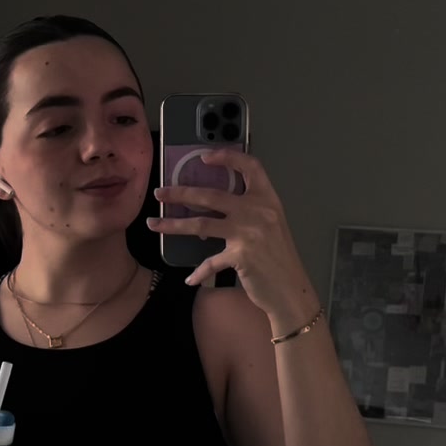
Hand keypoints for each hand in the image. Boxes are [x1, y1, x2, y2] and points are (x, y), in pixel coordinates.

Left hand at [148, 150, 318, 329]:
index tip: (204, 157)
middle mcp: (258, 211)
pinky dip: (199, 272)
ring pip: (201, 224)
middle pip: (212, 195)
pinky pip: (210, 262)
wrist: (291, 288)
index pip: (250, 167)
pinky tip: (189, 279)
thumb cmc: (280, 257)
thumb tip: (213, 206)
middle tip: (160, 193)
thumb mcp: (271, 225)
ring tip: (154, 224)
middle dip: (180, 193)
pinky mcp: (240, 256)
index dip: (228, 157)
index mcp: (268, 199)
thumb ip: (250, 211)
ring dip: (173, 225)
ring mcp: (248, 233)